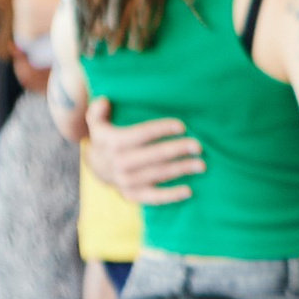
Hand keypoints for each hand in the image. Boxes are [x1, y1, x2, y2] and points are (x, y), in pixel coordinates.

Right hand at [86, 96, 203, 204]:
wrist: (97, 167)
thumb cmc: (106, 139)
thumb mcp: (97, 122)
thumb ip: (97, 111)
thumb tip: (104, 101)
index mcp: (113, 142)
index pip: (141, 134)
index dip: (161, 130)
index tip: (182, 126)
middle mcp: (119, 163)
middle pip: (154, 155)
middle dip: (177, 150)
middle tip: (198, 146)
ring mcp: (125, 181)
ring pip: (158, 175)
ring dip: (181, 170)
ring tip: (201, 165)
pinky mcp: (132, 195)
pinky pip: (153, 197)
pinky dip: (171, 196)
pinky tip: (189, 191)